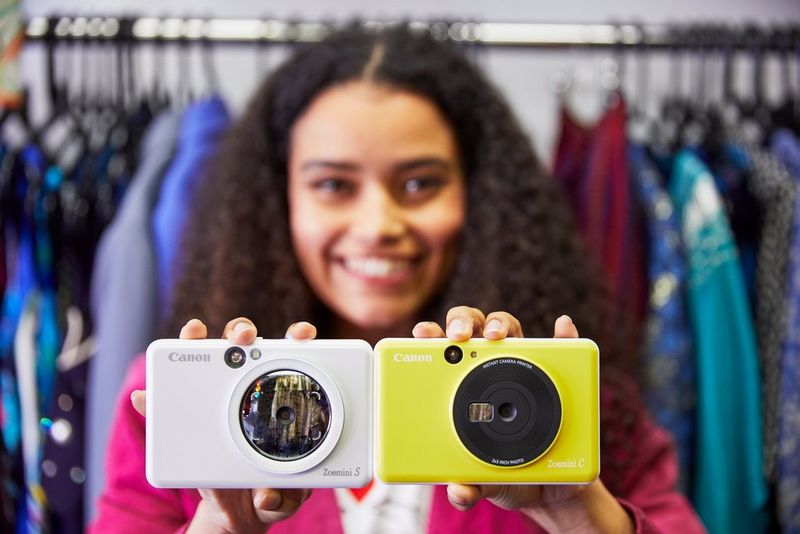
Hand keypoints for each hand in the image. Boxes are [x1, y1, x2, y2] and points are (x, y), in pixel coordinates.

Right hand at [131, 318, 316, 533]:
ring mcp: (214, 403)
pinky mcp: (187, 423)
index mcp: (280, 400)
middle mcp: (247, 391)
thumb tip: (265, 497)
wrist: (241, 512)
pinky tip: (145, 395)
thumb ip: (283, 501)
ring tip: (192, 334)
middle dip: (243, 331)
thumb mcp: (286, 498)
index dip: (296, 338)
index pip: (290, 359)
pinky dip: (152, 398)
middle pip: (244, 347)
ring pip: (203, 360)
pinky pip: (165, 405)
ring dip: (194, 341)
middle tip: (245, 337)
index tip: (302, 334)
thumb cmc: (270, 490)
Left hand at [413, 308, 632, 533]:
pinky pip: (562, 346)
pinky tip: (563, 327)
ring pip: (509, 330)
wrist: (550, 485)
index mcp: (459, 387)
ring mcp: (521, 369)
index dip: (429, 335)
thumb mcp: (484, 484)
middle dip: (461, 323)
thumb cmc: (506, 472)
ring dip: (501, 323)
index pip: (440, 352)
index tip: (422, 335)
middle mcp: (487, 369)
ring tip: (498, 334)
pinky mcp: (555, 375)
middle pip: (471, 329)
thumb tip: (458, 493)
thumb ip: (469, 488)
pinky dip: (564, 333)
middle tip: (459, 337)